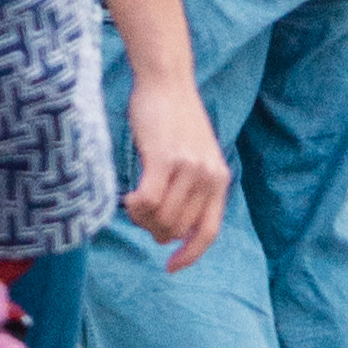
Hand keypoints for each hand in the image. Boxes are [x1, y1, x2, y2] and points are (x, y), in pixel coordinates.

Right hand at [120, 67, 231, 266]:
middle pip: (177, 229)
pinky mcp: (165, 159)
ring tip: (134, 201)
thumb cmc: (173, 119)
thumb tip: (171, 232)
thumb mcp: (195, 156)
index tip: (171, 267)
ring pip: (160, 219)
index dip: (189, 255)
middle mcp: (209, 176)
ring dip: (142, 218)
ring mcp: (188, 168)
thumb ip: (192, 189)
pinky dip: (134, 207)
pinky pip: (147, 202)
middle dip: (155, 229)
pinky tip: (128, 197)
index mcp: (219, 179)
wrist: (166, 80)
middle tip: (141, 212)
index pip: (208, 231)